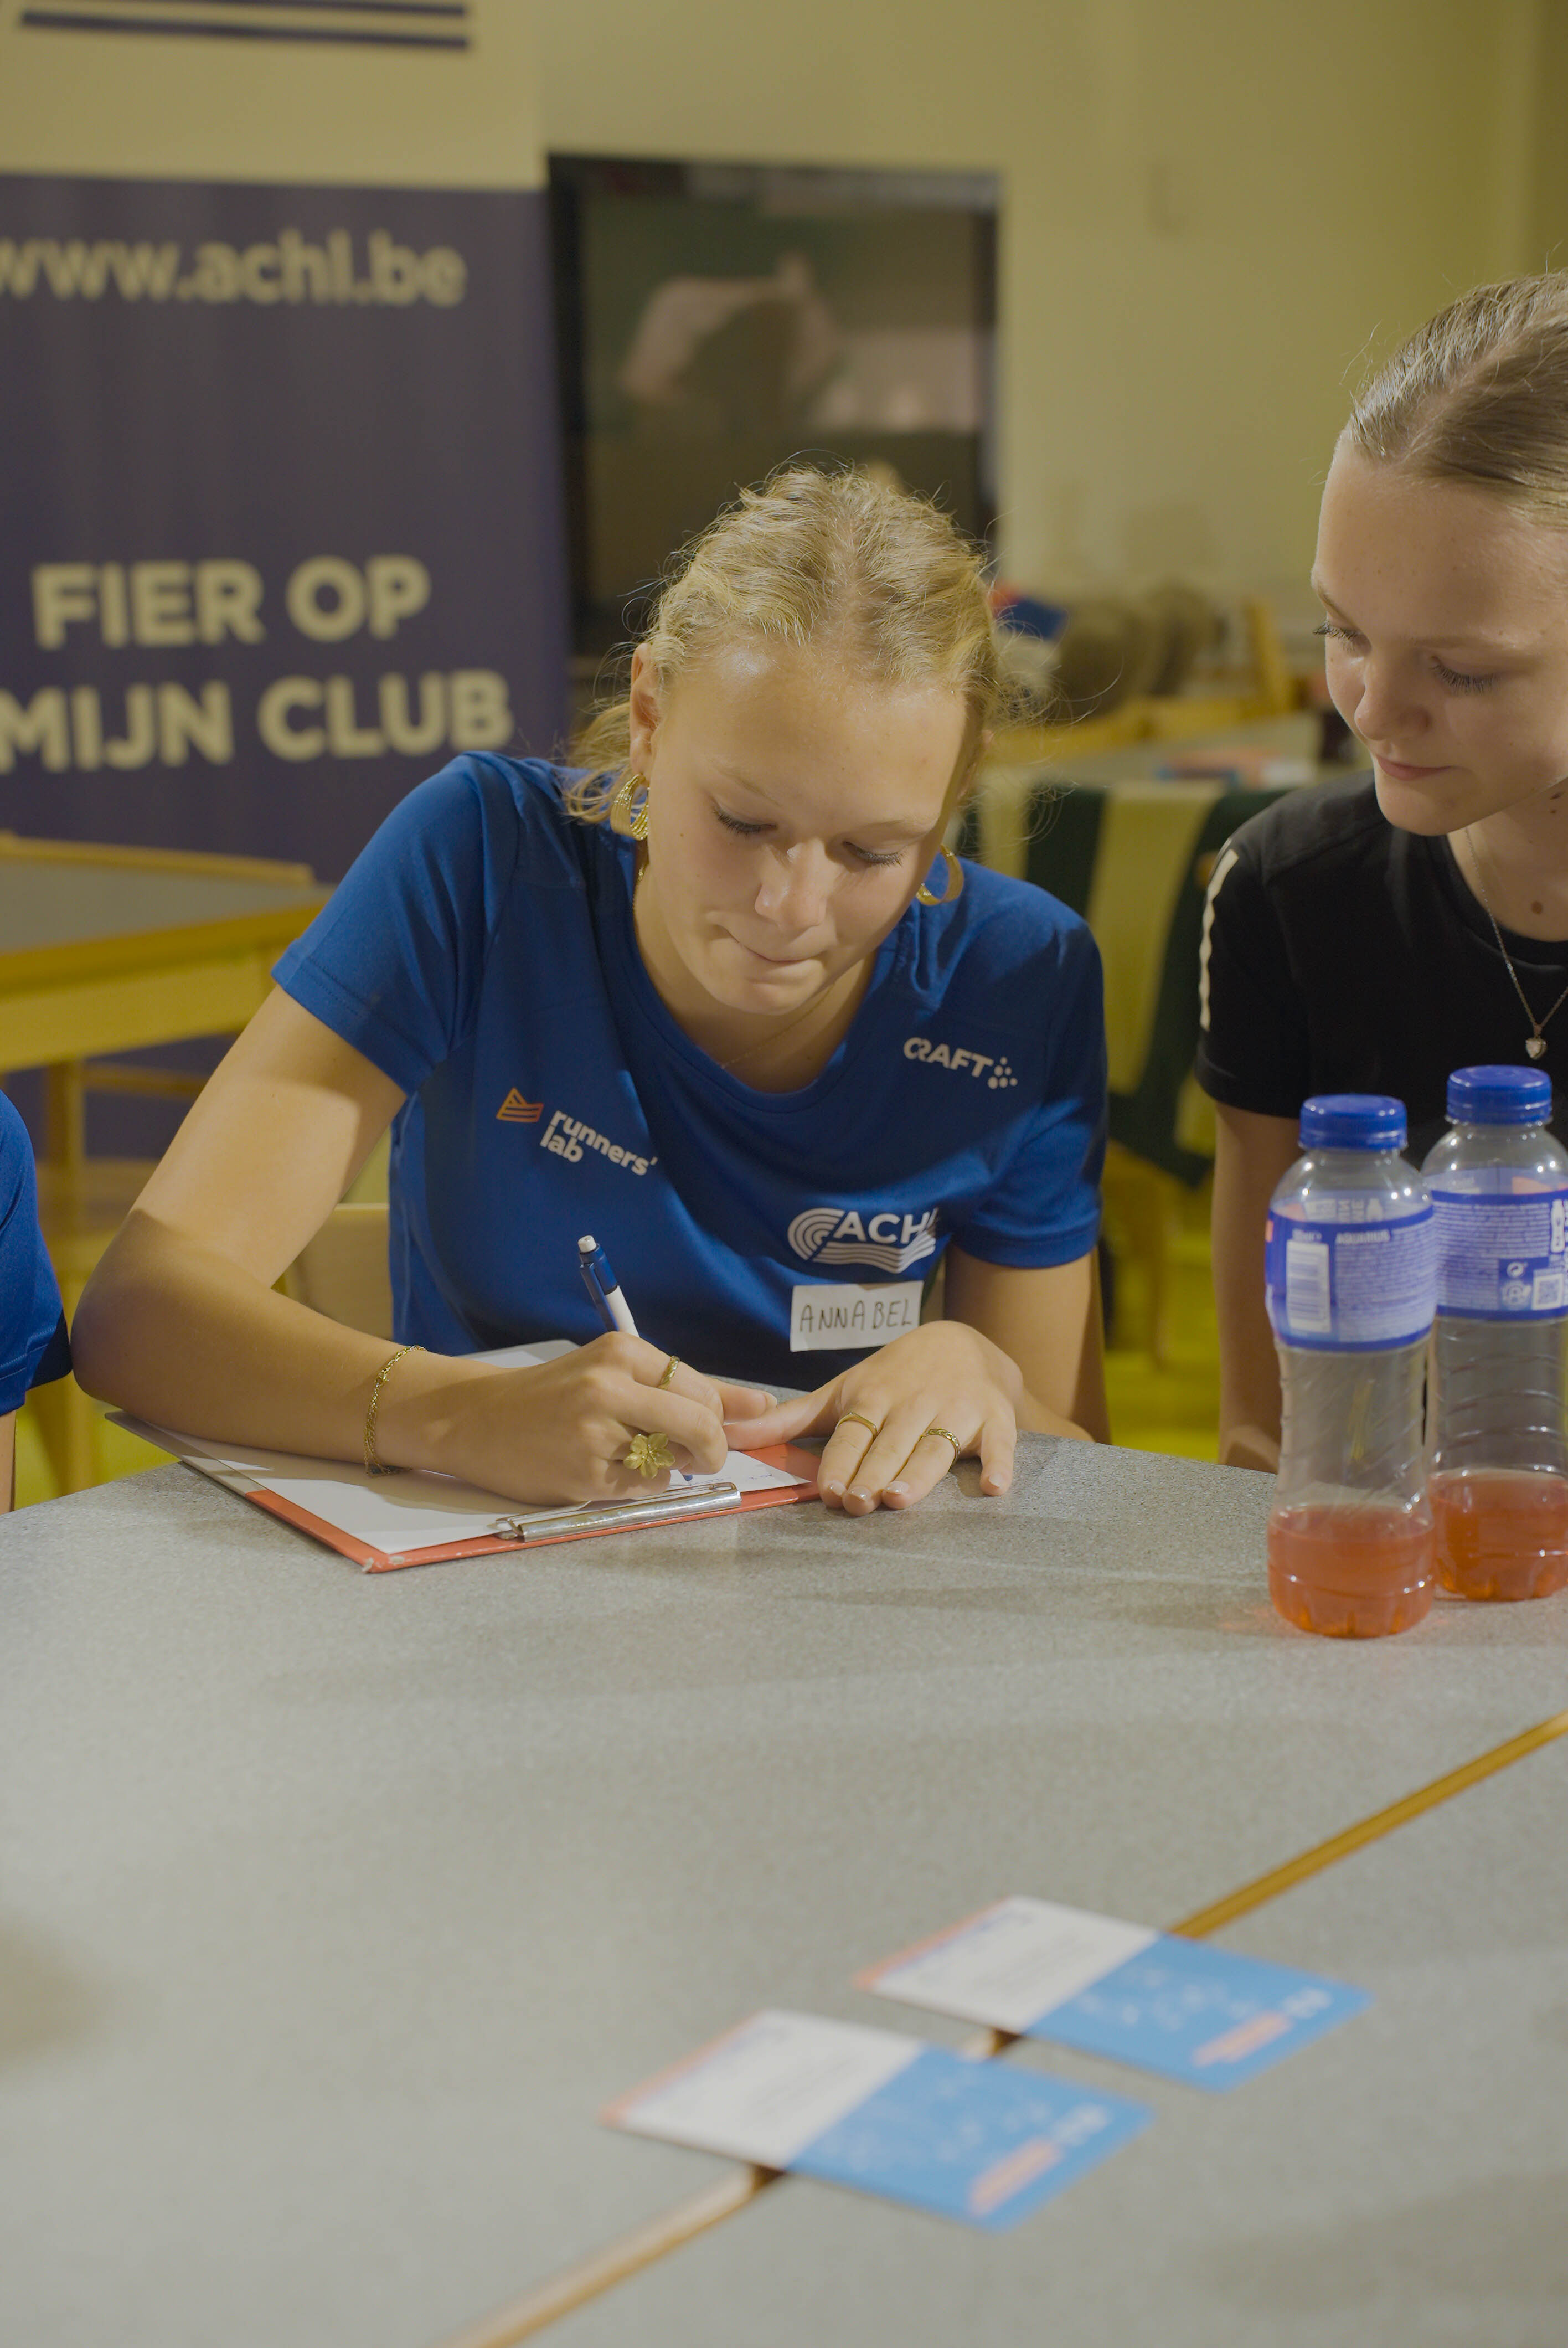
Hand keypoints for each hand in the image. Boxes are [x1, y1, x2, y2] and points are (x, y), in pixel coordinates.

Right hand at [379, 1334, 769, 1506]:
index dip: (717, 1419)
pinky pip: (643, 1488)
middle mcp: (608, 1386)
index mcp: (621, 1352)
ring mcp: (594, 1432)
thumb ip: (691, 1389)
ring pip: (673, 1461)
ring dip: (667, 1467)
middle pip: (700, 1425)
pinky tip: (605, 1470)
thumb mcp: (615, 1373)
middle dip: (710, 1449)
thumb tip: (764, 1405)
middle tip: (695, 1456)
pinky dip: (638, 1486)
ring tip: (628, 1453)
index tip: (706, 1430)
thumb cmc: (553, 1396)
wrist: (476, 1420)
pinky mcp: (583, 1473)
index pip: (704, 1392)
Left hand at [731, 1322, 1023, 1513]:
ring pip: (936, 1447)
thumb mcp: (842, 1391)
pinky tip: (996, 1487)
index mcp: (873, 1398)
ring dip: (921, 1473)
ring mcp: (956, 1409)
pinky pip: (1000, 1443)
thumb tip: (730, 1436)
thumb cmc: (893, 1377)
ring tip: (901, 1498)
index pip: (853, 1434)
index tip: (829, 1491)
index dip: (841, 1462)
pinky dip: (999, 1463)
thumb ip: (791, 1420)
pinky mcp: (995, 1417)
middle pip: (891, 1445)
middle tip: (859, 1502)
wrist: (964, 1341)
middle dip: (874, 1473)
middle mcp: (913, 1404)